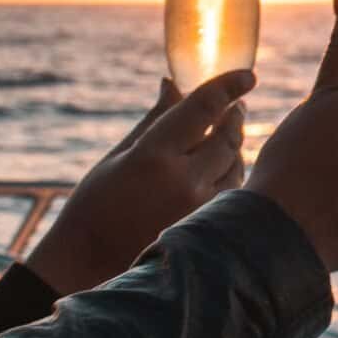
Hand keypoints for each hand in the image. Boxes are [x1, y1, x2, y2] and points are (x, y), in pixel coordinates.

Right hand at [27, 71, 253, 294]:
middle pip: (227, 135)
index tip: (248, 75)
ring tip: (231, 129)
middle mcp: (182, 180)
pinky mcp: (207, 225)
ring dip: (236, 143)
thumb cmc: (97, 203)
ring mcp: (199, 206)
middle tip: (237, 103)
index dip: (229, 87)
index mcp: (154, 156)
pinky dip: (233, 170)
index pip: (203, 109)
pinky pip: (233, 189)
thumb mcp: (120, 155)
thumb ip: (155, 118)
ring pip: (236, 163)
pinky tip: (226, 161)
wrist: (90, 262)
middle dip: (235, 114)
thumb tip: (171, 82)